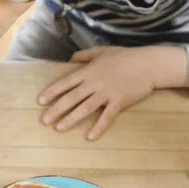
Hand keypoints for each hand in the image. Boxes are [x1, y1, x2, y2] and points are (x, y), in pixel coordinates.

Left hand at [37, 46, 164, 140]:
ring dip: (71, 119)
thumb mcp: (101, 51)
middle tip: (44, 120)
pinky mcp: (119, 102)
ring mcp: (106, 93)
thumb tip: (70, 59)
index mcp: (89, 70)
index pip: (66, 82)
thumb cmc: (125, 56)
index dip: (52, 92)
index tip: (40, 101)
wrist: (148, 64)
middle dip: (56, 110)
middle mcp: (94, 83)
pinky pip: (107, 117)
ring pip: (85, 108)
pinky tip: (89, 137)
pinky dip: (98, 127)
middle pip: (72, 98)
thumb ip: (84, 55)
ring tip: (59, 129)